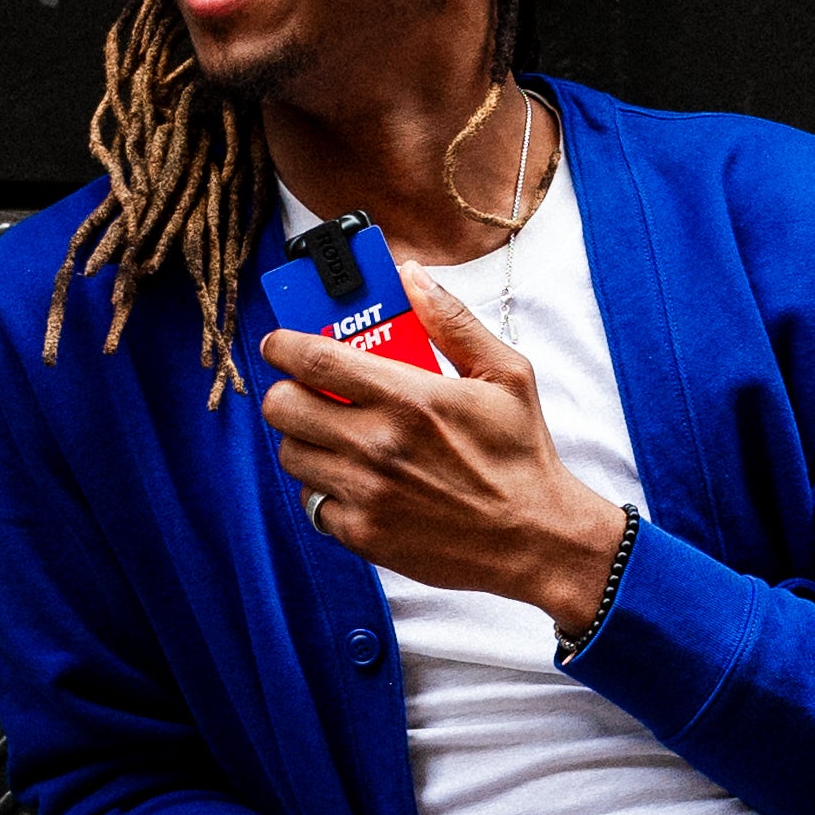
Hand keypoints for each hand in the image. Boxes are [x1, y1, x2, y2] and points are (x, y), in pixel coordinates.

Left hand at [259, 275, 626, 639]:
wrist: (536, 540)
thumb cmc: (521, 456)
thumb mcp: (505, 375)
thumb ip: (452, 322)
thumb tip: (411, 274)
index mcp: (410, 398)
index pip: (313, 360)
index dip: (282, 345)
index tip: (279, 343)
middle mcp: (378, 446)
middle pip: (284, 407)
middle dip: (287, 391)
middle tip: (307, 391)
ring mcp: (366, 493)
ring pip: (292, 454)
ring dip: (306, 439)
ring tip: (336, 435)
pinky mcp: (363, 534)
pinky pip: (313, 503)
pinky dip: (327, 489)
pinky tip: (358, 480)